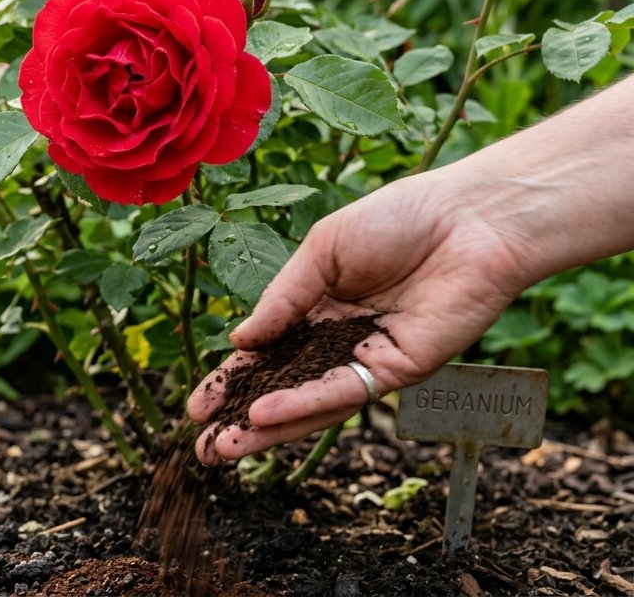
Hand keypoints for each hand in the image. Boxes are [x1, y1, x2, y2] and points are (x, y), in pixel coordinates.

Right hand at [187, 173, 530, 464]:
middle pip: (283, 389)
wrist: (469, 220)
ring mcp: (368, 360)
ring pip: (310, 403)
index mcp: (318, 309)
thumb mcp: (321, 251)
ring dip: (268, 428)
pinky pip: (344, 392)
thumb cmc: (399, 220)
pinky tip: (266, 414)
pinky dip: (304, 405)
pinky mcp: (399, 372)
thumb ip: (283, 300)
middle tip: (204, 448)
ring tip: (225, 448)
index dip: (232, 381)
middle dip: (243, 420)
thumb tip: (240, 343)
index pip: (266, 355)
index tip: (198, 406)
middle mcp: (340, 341)